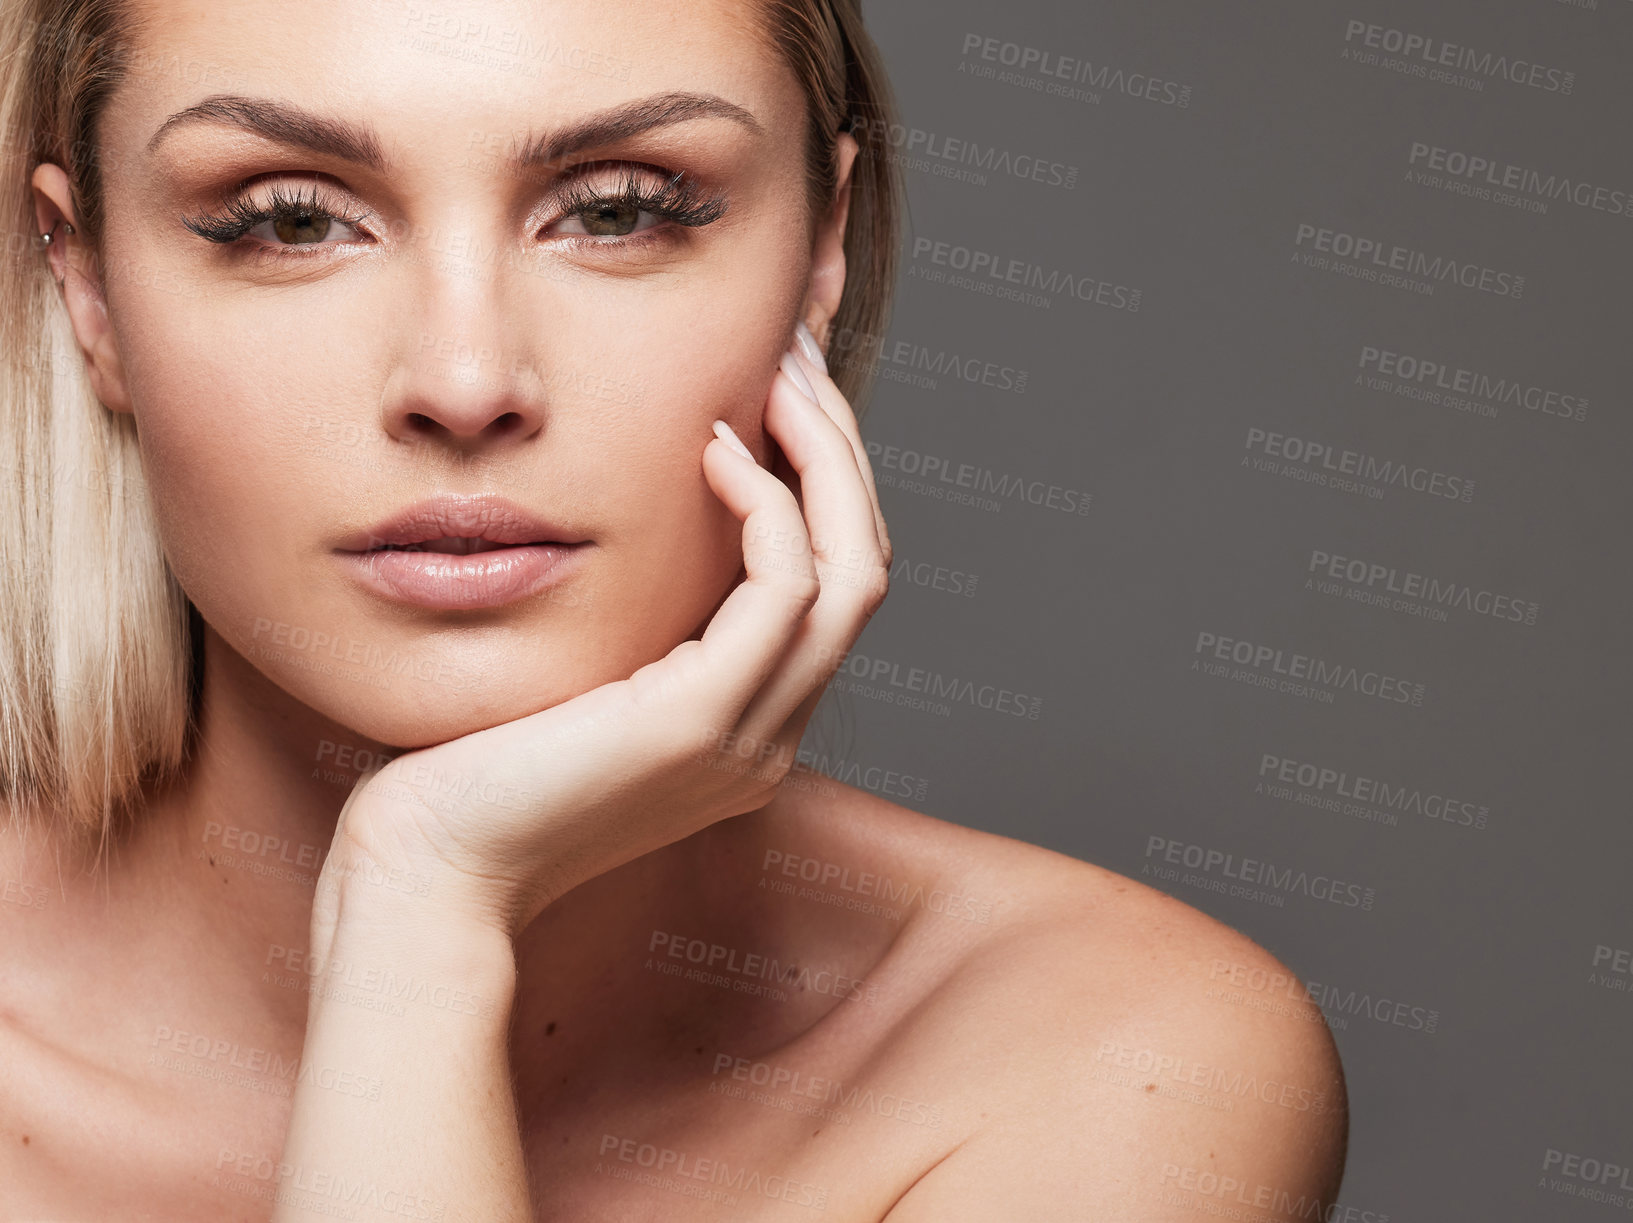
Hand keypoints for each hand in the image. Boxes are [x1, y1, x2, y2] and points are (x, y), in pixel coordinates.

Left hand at [321, 324, 892, 939]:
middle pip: (863, 568)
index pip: (828, 588)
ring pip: (852, 571)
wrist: (426, 875)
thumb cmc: (470, 773)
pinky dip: (767, 505)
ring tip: (776, 376)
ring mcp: (748, 737)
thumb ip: (630, 622)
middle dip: (840, 452)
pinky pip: (783, 591)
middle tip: (795, 358)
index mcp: (744, 725)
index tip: (776, 392)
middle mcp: (769, 735)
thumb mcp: (575, 678)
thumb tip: (628, 520)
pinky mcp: (699, 725)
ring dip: (826, 457)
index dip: (822, 481)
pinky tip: (712, 449)